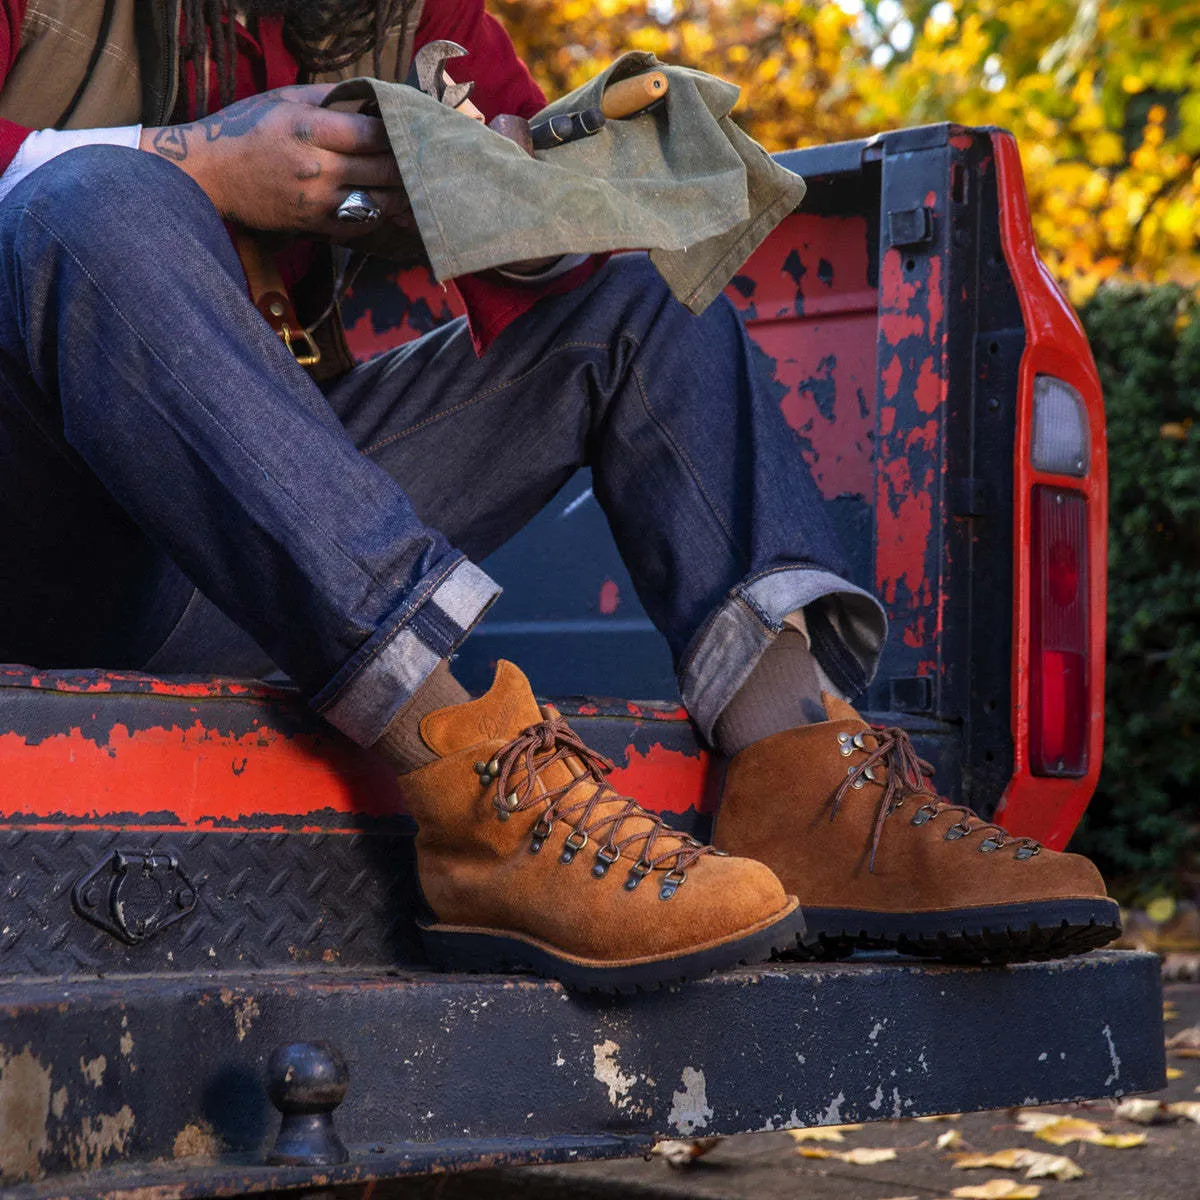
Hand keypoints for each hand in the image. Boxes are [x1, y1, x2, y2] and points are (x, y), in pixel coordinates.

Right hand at [140, 84, 407, 239]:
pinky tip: (385, 204)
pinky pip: (360, 224)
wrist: (209, 175)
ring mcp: (318, 201)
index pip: (374, 134)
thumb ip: (328, 95)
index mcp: (311, 129)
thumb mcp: (282, 98)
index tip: (411, 130)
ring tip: (412, 184)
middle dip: (408, 164)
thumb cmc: (245, 129)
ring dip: (399, 194)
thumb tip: (369, 97)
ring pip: (379, 201)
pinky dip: (378, 214)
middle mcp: (318, 168)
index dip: (399, 133)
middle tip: (423, 160)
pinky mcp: (315, 225)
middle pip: (384, 170)